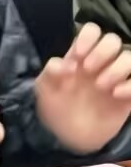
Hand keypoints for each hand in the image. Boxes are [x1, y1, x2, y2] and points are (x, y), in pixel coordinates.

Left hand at [35, 23, 130, 153]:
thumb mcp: (44, 89)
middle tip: (88, 70)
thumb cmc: (55, 106)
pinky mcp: (127, 98)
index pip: (93, 30)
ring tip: (102, 86)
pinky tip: (116, 95)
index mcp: (81, 54)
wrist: (67, 136)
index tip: (77, 55)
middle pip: (113, 40)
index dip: (88, 38)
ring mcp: (116, 79)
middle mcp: (101, 63)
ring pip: (129, 57)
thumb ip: (50, 73)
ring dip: (118, 68)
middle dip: (102, 52)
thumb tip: (63, 64)